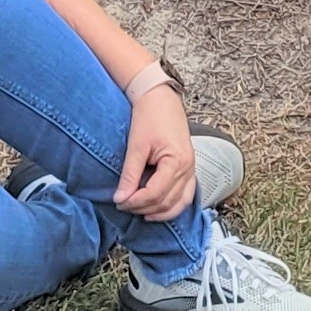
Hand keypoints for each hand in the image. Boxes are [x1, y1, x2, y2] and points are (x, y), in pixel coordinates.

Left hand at [112, 78, 196, 218]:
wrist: (160, 97)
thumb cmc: (149, 116)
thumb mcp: (136, 145)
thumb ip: (130, 174)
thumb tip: (120, 198)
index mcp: (177, 161)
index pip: (156, 193)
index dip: (136, 201)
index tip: (119, 202)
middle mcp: (189, 168)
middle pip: (167, 201)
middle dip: (144, 207)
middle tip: (123, 205)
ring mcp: (191, 168)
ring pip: (179, 203)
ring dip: (159, 211)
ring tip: (139, 212)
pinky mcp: (189, 167)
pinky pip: (185, 195)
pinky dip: (172, 206)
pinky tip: (157, 209)